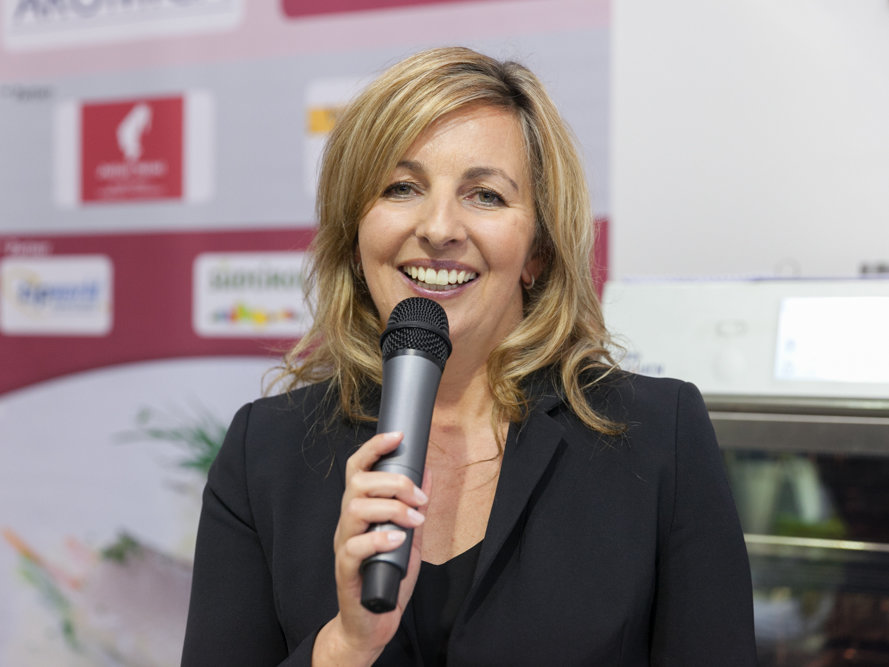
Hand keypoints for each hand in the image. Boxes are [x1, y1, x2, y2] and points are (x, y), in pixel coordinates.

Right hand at [314, 431, 429, 665]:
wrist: (373, 622)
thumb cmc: (388, 576)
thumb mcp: (409, 537)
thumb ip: (415, 507)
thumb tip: (429, 473)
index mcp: (360, 511)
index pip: (357, 469)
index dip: (374, 448)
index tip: (398, 436)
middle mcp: (348, 524)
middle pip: (357, 484)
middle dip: (393, 482)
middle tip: (420, 498)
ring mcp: (344, 546)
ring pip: (354, 509)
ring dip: (390, 508)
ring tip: (415, 519)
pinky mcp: (345, 571)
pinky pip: (353, 547)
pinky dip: (378, 539)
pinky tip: (398, 540)